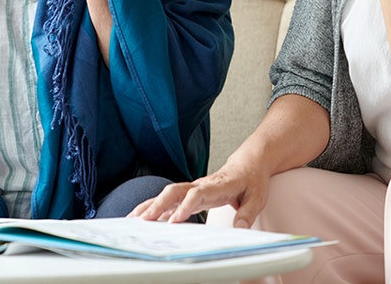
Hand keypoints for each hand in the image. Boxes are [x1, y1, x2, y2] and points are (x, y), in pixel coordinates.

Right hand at [128, 159, 269, 228]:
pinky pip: (168, 200)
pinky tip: (141, 218)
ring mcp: (193, 188)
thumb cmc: (251, 179)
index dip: (184, 206)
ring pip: (167, 194)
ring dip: (150, 205)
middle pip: (174, 192)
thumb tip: (239, 227)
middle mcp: (200, 185)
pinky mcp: (189, 193)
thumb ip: (247, 213)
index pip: (197, 194)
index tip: (174, 220)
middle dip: (158, 205)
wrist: (248, 163)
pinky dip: (153, 207)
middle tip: (145, 221)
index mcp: (217, 185)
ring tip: (133, 219)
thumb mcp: (257, 197)